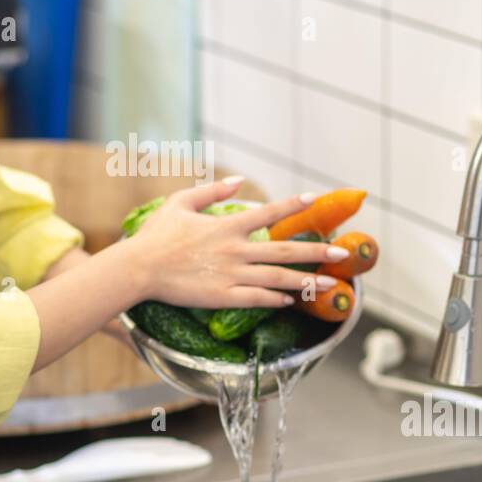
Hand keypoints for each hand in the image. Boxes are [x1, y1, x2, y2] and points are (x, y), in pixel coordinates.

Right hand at [121, 177, 348, 309]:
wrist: (139, 268)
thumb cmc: (156, 236)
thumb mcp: (180, 202)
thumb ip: (211, 191)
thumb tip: (239, 180)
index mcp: (227, 226)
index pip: (268, 212)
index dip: (293, 205)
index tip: (314, 199)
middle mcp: (235, 249)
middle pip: (285, 250)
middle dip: (317, 251)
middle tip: (343, 253)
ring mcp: (231, 274)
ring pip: (278, 278)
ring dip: (307, 281)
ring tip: (331, 284)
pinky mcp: (222, 296)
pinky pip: (257, 298)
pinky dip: (276, 299)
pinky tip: (290, 300)